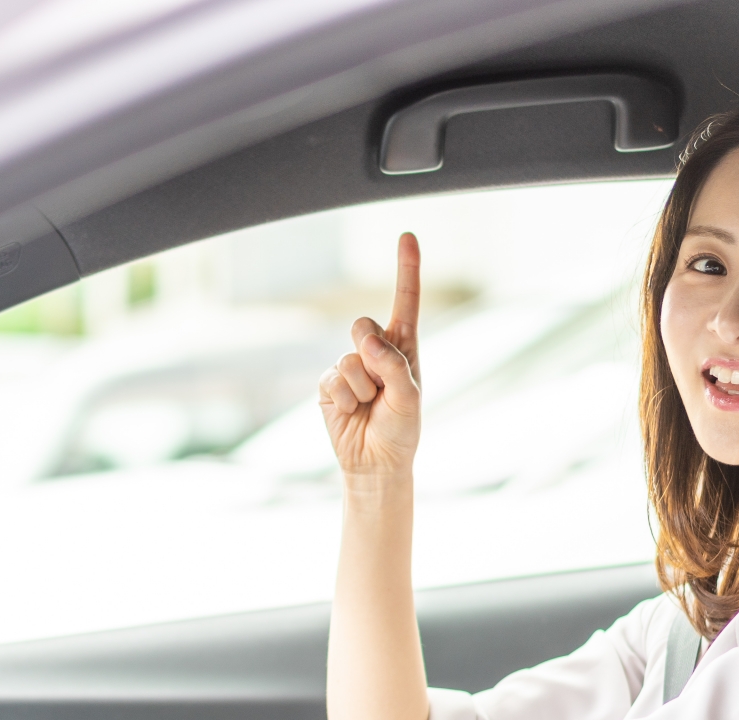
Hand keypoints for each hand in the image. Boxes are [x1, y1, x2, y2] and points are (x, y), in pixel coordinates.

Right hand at [319, 232, 422, 479]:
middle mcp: (376, 350)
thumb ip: (393, 365)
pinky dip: (344, 400)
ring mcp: (350, 366)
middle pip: (363, 325)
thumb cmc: (401, 430)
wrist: (375, 463)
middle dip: (372, 354)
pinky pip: (332, 379)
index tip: (407, 236)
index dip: (406, 268)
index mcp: (404, 347)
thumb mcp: (409, 398)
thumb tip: (365, 340)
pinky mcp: (328, 384)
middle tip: (381, 387)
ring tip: (369, 407)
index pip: (406, 301)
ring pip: (349, 358)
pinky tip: (351, 412)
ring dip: (362, 388)